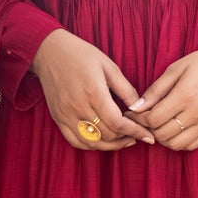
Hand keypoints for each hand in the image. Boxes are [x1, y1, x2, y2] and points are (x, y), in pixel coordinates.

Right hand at [31, 30, 155, 152]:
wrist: (49, 51)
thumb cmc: (81, 55)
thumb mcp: (108, 66)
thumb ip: (125, 89)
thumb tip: (140, 108)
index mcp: (93, 92)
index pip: (117, 123)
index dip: (136, 132)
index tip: (149, 137)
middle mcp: (78, 106)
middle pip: (107, 135)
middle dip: (126, 138)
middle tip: (138, 133)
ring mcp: (65, 115)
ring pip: (92, 143)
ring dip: (111, 145)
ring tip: (124, 139)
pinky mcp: (58, 118)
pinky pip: (76, 142)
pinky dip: (92, 145)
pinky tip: (103, 140)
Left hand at [128, 46, 197, 152]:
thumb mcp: (176, 68)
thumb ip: (156, 90)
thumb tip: (136, 107)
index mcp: (185, 96)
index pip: (153, 119)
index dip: (138, 118)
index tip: (134, 112)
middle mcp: (196, 114)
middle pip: (162, 134)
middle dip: (148, 128)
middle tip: (144, 118)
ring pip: (175, 144)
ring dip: (162, 138)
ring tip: (158, 125)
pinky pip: (191, 146)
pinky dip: (178, 142)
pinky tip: (174, 130)